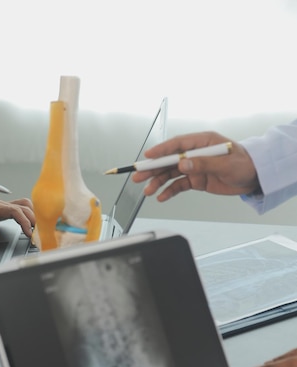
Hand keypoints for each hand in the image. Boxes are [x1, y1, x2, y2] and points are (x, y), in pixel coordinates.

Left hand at [0, 198, 34, 236]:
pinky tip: (28, 225)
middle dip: (32, 219)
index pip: (15, 210)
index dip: (24, 221)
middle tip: (34, 234)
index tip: (28, 233)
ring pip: (24, 204)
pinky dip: (28, 215)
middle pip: (24, 206)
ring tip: (33, 230)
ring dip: (32, 215)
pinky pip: (21, 207)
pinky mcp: (4, 209)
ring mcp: (3, 205)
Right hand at [132, 132, 259, 201]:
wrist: (255, 177)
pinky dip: (169, 191)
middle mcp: (195, 153)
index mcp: (202, 142)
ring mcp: (195, 167)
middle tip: (138, 176)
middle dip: (153, 168)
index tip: (148, 156)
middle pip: (169, 160)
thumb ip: (203, 164)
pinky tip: (161, 197)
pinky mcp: (196, 180)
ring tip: (147, 191)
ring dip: (158, 182)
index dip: (161, 150)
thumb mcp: (225, 163)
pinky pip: (179, 185)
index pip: (177, 144)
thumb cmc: (244, 164)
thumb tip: (183, 164)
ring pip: (171, 174)